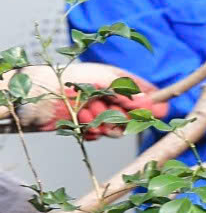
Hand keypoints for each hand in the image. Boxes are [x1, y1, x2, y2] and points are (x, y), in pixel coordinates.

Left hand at [22, 88, 165, 137]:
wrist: (37, 92)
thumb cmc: (70, 77)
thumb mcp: (103, 79)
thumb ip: (128, 92)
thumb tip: (150, 103)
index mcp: (118, 82)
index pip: (145, 94)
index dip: (153, 103)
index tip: (160, 111)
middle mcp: (111, 99)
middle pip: (133, 115)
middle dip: (125, 116)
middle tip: (115, 113)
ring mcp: (99, 113)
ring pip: (117, 128)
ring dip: (105, 123)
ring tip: (88, 112)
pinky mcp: (86, 126)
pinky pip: (99, 135)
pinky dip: (92, 130)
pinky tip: (80, 119)